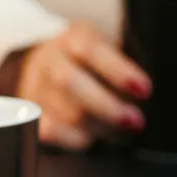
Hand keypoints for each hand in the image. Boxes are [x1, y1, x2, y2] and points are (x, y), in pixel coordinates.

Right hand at [0, 23, 147, 149]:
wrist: (46, 65)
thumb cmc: (92, 61)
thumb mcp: (109, 49)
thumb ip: (123, 67)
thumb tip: (143, 94)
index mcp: (73, 37)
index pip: (90, 50)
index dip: (118, 71)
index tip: (144, 90)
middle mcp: (50, 59)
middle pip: (70, 83)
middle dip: (108, 107)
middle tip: (136, 121)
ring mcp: (37, 87)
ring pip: (64, 112)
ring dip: (98, 127)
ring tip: (120, 130)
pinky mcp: (32, 114)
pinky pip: (47, 131)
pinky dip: (71, 138)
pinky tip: (90, 139)